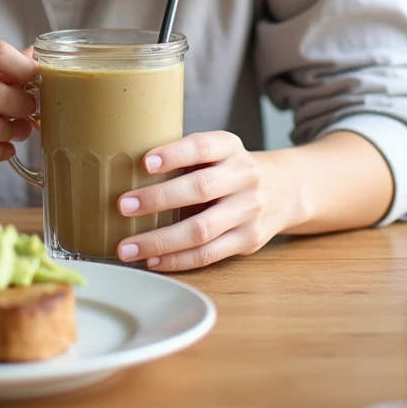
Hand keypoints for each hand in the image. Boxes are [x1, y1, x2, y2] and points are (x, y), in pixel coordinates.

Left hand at [115, 131, 286, 270]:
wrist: (284, 189)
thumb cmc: (230, 167)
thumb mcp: (217, 150)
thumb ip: (184, 157)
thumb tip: (123, 167)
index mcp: (229, 147)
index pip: (201, 147)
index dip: (173, 154)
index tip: (143, 162)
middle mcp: (243, 177)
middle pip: (200, 189)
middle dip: (157, 200)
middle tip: (122, 206)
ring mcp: (248, 211)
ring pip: (201, 230)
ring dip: (160, 241)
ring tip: (126, 247)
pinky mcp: (248, 241)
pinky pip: (208, 255)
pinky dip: (176, 260)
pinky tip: (150, 260)